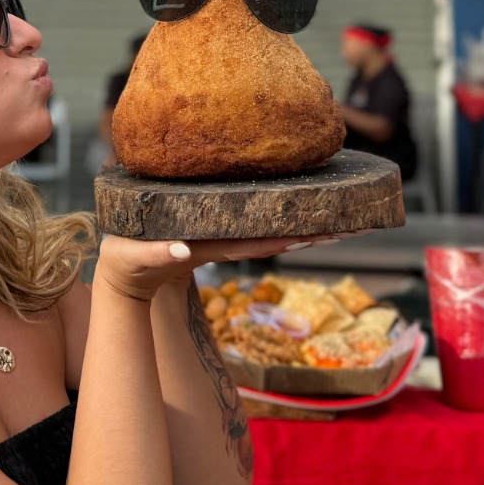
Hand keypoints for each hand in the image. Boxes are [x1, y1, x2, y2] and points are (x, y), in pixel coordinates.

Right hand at [93, 233, 339, 302]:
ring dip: (307, 228)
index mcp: (211, 247)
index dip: (291, 237)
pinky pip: (259, 226)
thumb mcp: (138, 258)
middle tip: (356, 223)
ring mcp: (224, 240)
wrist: (127, 272)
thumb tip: (182, 251)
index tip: (323, 232)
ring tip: (345, 218)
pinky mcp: (219, 233)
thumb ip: (158, 254)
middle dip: (314, 232)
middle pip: (277, 238)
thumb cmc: (127, 263)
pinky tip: (305, 212)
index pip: (259, 242)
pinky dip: (285, 221)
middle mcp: (225, 244)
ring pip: (273, 233)